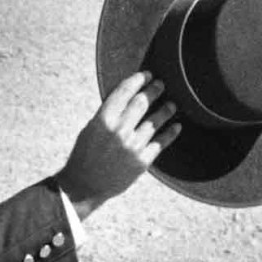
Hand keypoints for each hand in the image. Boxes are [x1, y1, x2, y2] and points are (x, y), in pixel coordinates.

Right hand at [56, 71, 180, 220]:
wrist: (84, 187)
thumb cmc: (85, 156)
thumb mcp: (90, 130)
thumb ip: (108, 115)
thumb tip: (127, 98)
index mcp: (102, 120)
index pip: (124, 92)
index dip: (137, 80)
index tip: (146, 75)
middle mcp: (118, 131)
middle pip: (142, 103)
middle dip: (153, 90)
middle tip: (161, 85)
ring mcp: (132, 146)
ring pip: (155, 121)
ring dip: (166, 110)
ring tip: (172, 105)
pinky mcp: (141, 161)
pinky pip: (160, 143)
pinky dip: (170, 133)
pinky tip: (177, 127)